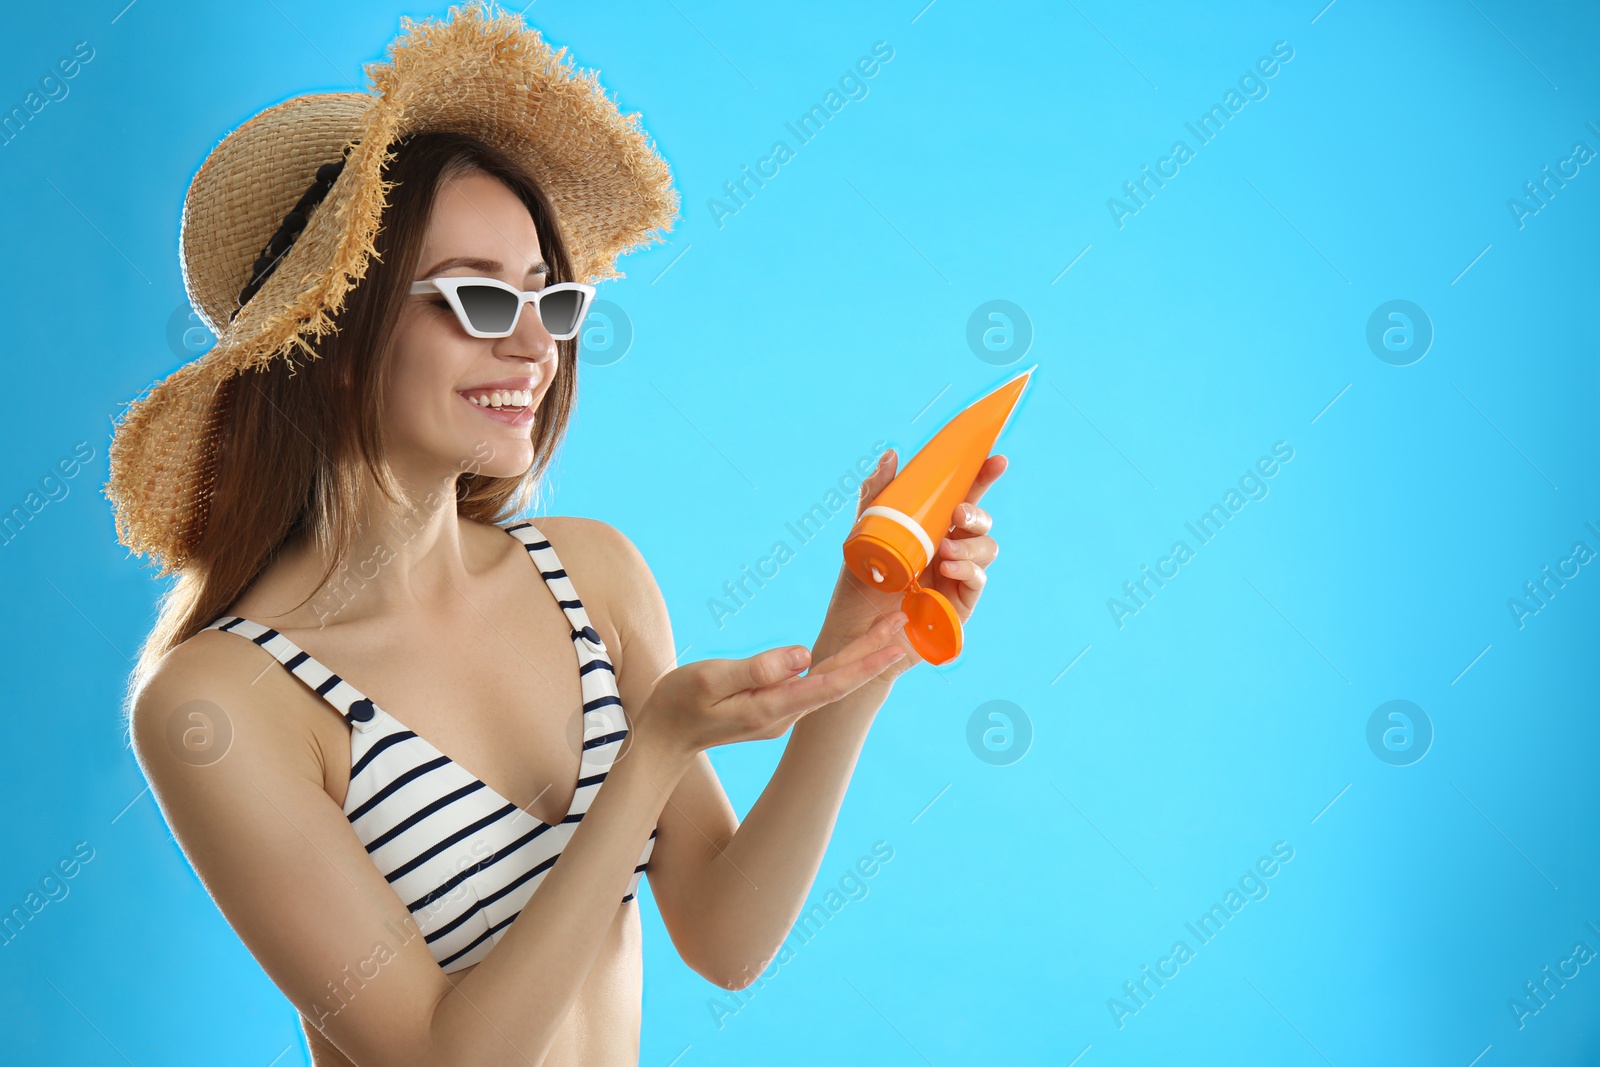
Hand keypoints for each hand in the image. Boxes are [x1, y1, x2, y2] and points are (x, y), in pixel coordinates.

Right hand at [633, 614, 908, 759]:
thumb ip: (757, 668)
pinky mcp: (774, 705)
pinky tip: (853, 650)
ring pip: (830, 679)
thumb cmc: (678, 703)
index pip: (831, 683)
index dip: (866, 662)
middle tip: (904, 619)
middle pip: (840, 679)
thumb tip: (802, 654)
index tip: (895, 643)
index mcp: (773, 706)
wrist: (662, 737)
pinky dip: (840, 662)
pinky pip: (815, 681)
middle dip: (874, 650)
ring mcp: (781, 712)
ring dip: (861, 654)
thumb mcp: (710, 680)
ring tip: (890, 628)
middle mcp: (786, 713)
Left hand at [813, 448, 1006, 677]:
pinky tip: (949, 569)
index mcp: (929, 529)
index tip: (996, 459)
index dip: (982, 477)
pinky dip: (968, 570)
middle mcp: (947, 550)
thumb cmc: (858, 588)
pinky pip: (977, 581)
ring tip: (945, 552)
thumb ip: (876, 496)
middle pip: (980, 522)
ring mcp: (956, 577)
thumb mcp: (862, 536)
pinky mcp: (959, 604)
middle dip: (977, 513)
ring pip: (986, 549)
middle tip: (959, 515)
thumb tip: (891, 454)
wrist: (853, 637)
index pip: (961, 497)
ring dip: (971, 545)